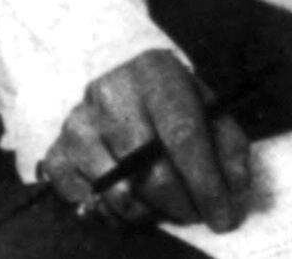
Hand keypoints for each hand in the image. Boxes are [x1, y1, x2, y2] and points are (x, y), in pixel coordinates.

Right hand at [41, 48, 251, 231]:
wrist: (126, 89)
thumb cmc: (174, 104)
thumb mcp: (209, 109)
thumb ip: (230, 147)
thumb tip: (235, 193)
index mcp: (157, 72)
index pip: (184, 135)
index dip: (206, 183)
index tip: (223, 217)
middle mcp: (111, 92)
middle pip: (149, 168)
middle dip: (180, 204)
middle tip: (197, 216)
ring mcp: (78, 123)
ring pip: (118, 191)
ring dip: (150, 212)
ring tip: (168, 208)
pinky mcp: (56, 153)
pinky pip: (88, 203)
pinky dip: (115, 216)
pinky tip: (135, 205)